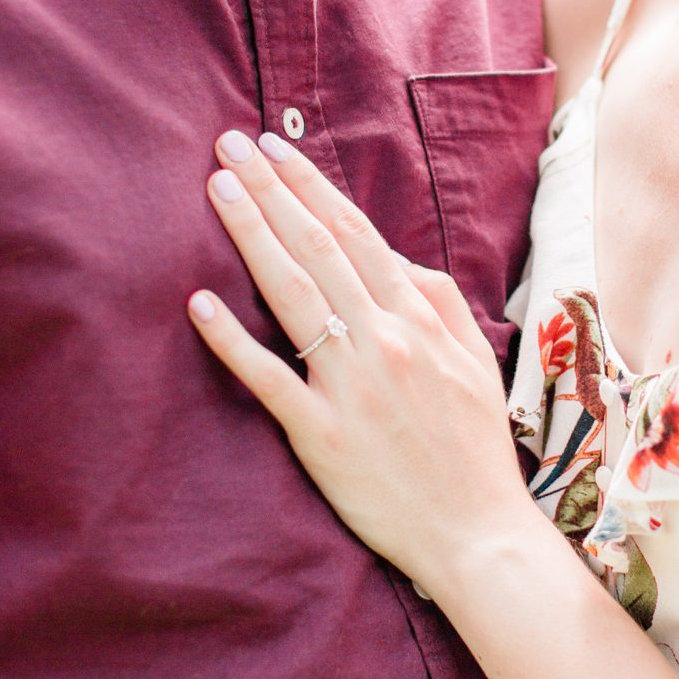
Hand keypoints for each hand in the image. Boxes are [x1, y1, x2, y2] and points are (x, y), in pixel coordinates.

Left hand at [186, 130, 534, 591]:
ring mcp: (352, 387)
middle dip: (270, 190)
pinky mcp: (323, 436)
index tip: (272, 148)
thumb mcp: (474, 360)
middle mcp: (385, 341)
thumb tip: (394, 258)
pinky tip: (198, 303)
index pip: (355, 234)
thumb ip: (436, 302)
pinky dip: (233, 340)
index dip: (309, 186)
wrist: (479, 534)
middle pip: (317, 248)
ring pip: (293, 294)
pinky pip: (270, 379)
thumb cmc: (473, 448)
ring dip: (252, 234)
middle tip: (227, 144)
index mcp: (420, 319)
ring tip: (216, 190)